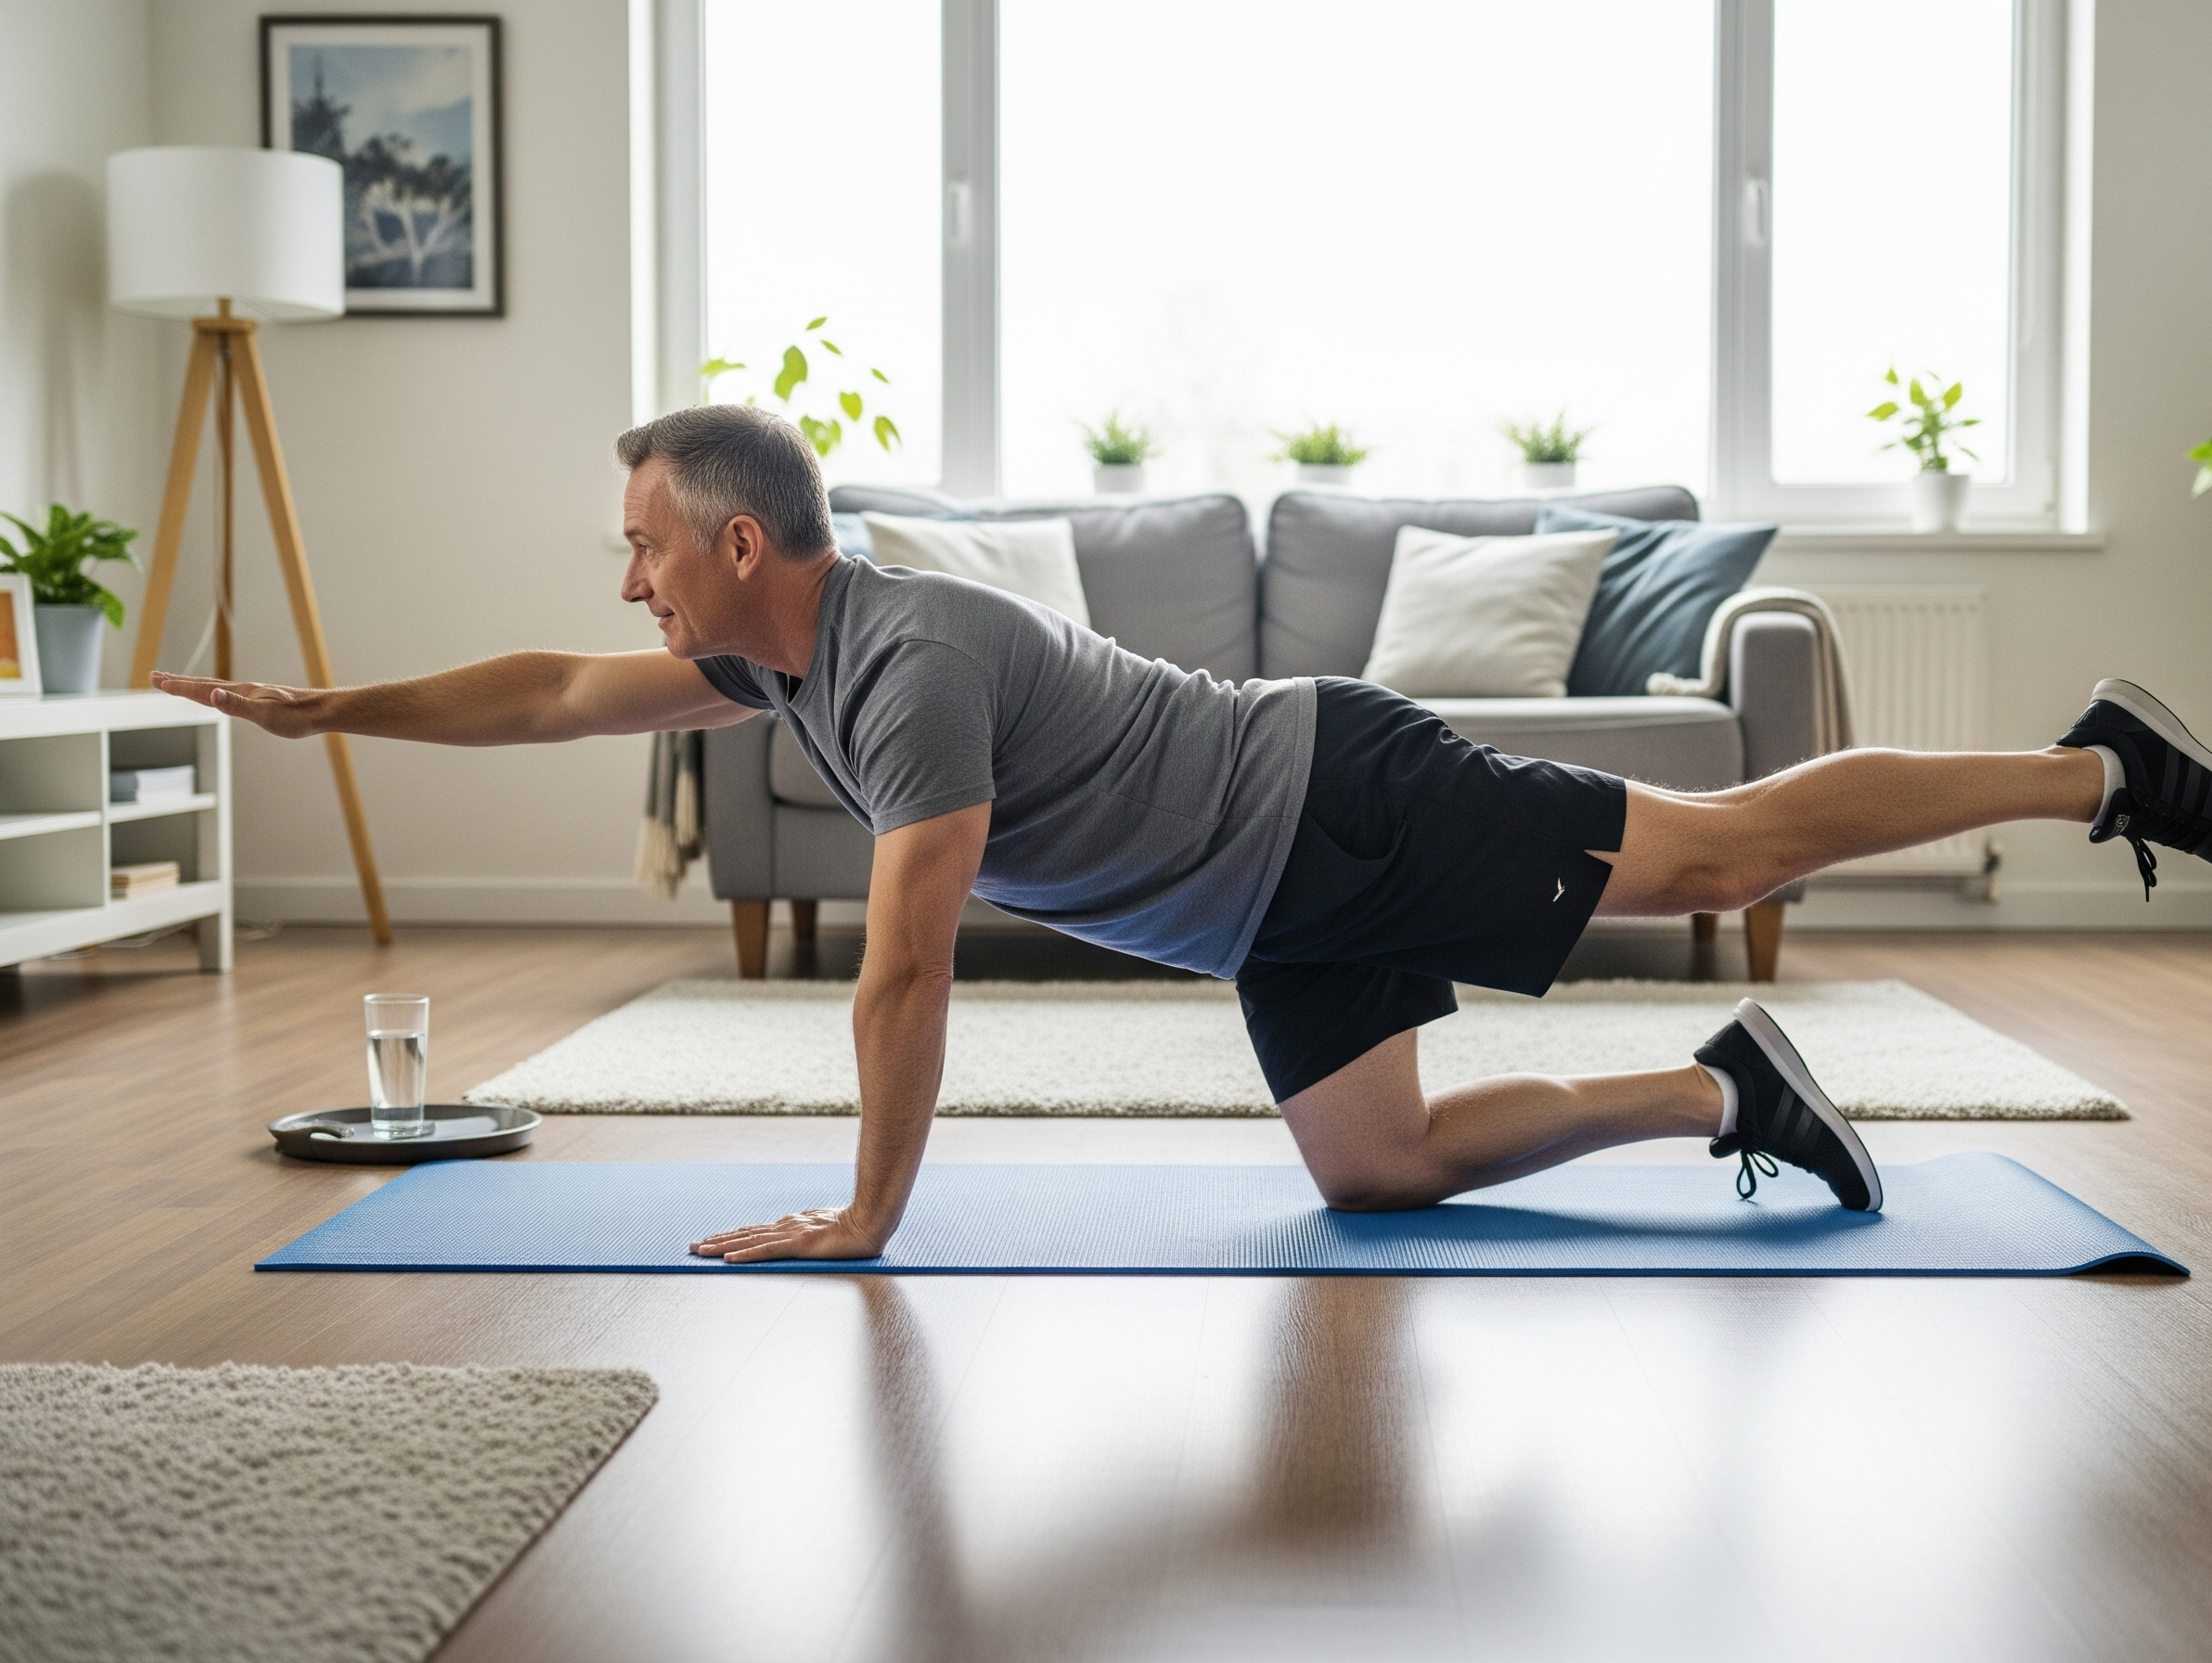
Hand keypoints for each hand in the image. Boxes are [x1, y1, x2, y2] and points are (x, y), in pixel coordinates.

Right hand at [150, 672, 325, 737]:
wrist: (321, 711)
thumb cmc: (296, 716)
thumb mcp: (264, 715)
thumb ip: (237, 706)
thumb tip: (213, 695)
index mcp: (239, 692)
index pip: (201, 689)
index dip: (178, 686)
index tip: (156, 681)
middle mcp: (242, 690)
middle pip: (203, 684)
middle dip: (178, 682)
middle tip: (155, 677)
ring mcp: (251, 694)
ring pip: (215, 688)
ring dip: (194, 686)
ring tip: (179, 684)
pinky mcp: (261, 700)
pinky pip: (229, 694)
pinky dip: (215, 693)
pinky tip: (218, 696)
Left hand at [689, 1206, 887, 1263]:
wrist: (870, 1222)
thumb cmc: (853, 1227)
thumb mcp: (825, 1229)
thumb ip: (809, 1234)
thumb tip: (798, 1237)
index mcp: (792, 1224)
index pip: (754, 1232)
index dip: (731, 1237)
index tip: (710, 1241)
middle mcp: (786, 1226)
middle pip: (744, 1234)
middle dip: (716, 1240)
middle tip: (692, 1246)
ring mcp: (791, 1234)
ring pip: (749, 1240)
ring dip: (721, 1246)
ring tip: (700, 1251)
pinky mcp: (798, 1245)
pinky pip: (766, 1250)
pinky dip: (745, 1254)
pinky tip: (729, 1258)